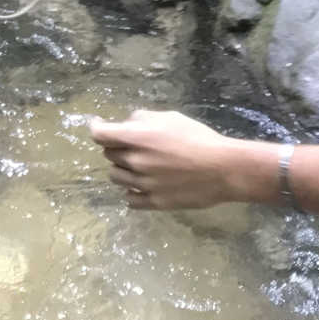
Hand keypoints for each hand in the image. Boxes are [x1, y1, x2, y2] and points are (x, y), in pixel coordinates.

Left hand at [88, 108, 247, 209]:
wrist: (222, 169)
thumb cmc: (197, 137)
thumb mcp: (169, 117)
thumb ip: (143, 119)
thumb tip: (128, 124)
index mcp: (136, 138)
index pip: (100, 134)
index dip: (96, 127)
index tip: (99, 124)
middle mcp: (134, 162)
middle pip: (109, 154)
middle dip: (116, 147)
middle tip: (131, 144)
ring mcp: (143, 184)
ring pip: (116, 177)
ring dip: (122, 168)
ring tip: (137, 165)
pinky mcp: (154, 202)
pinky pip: (130, 199)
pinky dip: (131, 191)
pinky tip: (140, 185)